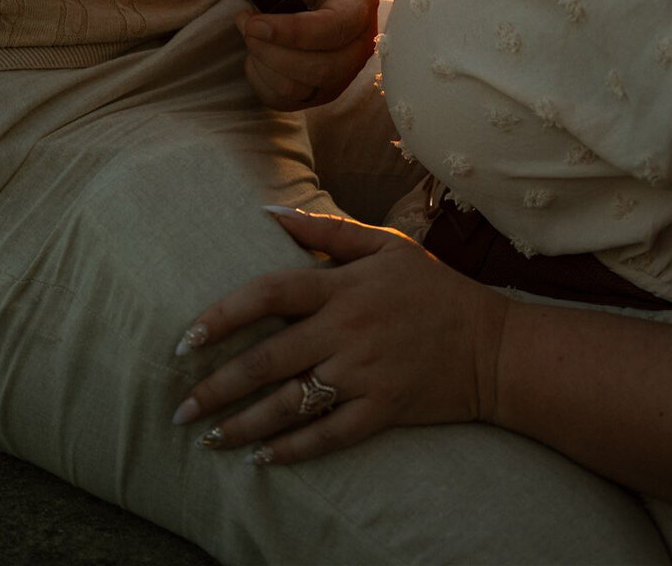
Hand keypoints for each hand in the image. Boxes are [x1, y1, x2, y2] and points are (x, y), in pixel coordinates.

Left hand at [172, 208, 508, 463]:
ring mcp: (365, 375)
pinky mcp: (382, 412)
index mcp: (344, 287)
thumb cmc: (433, 288)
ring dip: (243, 425)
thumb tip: (268, 212)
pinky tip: (260, 459)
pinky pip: (328, 436)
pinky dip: (292, 450)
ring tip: (207, 438)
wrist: (492, 345)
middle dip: (218, 386)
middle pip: (270, 358)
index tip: (187, 339)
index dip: (224, 315)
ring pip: (292, 404)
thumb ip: (326, 231)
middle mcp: (348, 330)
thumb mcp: (385, 246)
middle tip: (179, 407)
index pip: (270, 294)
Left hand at [236, 0, 377, 109]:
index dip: (293, 31)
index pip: (336, 28)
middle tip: (245, 20)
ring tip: (249, 29)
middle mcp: (360, 43)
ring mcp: (342, 72)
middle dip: (271, 49)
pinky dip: (260, 78)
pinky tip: (256, 50)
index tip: (254, 21)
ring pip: (300, 89)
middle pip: (320, 68)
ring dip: (263, 62)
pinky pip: (284, 100)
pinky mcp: (319, 91)